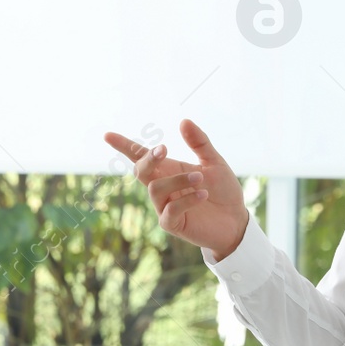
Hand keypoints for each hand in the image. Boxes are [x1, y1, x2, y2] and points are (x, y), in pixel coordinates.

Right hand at [102, 119, 249, 257]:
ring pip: (156, 189)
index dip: (124, 146)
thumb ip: (199, 143)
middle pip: (140, 171)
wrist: (236, 221)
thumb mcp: (214, 162)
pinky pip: (170, 210)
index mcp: (168, 170)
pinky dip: (186, 200)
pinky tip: (203, 195)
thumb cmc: (222, 190)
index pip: (140, 156)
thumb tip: (183, 121)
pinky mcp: (172, 224)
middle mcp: (162, 187)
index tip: (108, 135)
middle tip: (165, 149)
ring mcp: (164, 207)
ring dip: (178, 181)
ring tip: (201, 179)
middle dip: (148, 159)